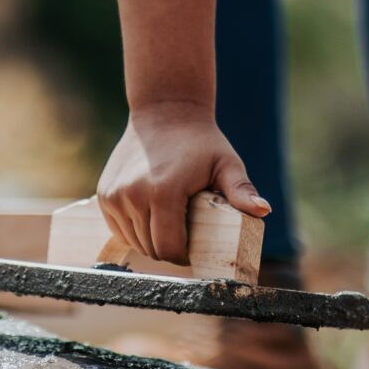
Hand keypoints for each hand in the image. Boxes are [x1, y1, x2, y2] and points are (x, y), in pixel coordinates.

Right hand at [97, 102, 269, 264]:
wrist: (164, 112)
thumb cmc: (200, 142)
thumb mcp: (226, 165)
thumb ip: (241, 191)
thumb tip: (263, 211)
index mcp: (163, 193)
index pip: (169, 248)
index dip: (183, 256)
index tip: (194, 250)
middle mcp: (133, 196)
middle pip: (151, 248)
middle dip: (168, 250)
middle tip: (184, 236)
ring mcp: (115, 197)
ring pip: (134, 242)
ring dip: (150, 241)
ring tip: (168, 225)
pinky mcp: (105, 196)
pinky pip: (120, 229)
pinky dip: (134, 231)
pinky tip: (149, 217)